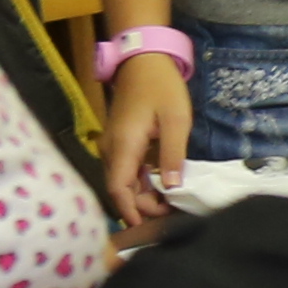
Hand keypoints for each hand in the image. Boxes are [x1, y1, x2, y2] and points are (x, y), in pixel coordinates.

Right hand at [102, 55, 191, 228]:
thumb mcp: (175, 120)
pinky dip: (141, 183)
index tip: (148, 228)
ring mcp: (114, 146)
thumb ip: (172, 155)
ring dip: (142, 196)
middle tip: (172, 215)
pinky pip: (126, 170)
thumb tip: (171, 188)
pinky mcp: (120, 142)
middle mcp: (111, 150)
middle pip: (120, 190)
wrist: (143, 59)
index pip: (118, 189)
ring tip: (170, 205)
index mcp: (122, 146)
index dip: (130, 212)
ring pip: (123, 181)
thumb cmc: (161, 87)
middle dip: (142, 207)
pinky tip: (162, 188)